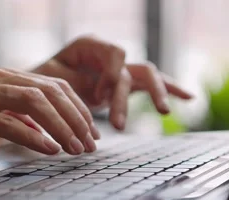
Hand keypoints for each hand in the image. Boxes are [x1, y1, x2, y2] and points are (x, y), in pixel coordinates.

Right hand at [0, 67, 101, 154]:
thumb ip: (12, 116)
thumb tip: (41, 129)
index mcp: (2, 76)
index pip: (51, 86)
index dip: (76, 108)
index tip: (89, 131)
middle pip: (49, 92)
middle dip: (75, 118)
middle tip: (90, 143)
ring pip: (33, 103)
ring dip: (60, 126)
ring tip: (76, 148)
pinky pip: (5, 122)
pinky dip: (31, 136)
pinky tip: (48, 149)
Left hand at [33, 36, 192, 129]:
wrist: (40, 87)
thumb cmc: (40, 79)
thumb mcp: (49, 77)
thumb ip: (67, 83)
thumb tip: (87, 101)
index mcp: (89, 45)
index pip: (115, 53)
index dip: (111, 76)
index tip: (97, 96)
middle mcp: (107, 55)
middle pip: (132, 68)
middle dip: (127, 96)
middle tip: (118, 125)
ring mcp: (118, 69)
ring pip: (146, 75)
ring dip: (156, 94)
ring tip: (163, 112)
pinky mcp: (124, 83)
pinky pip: (151, 83)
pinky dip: (169, 88)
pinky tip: (188, 97)